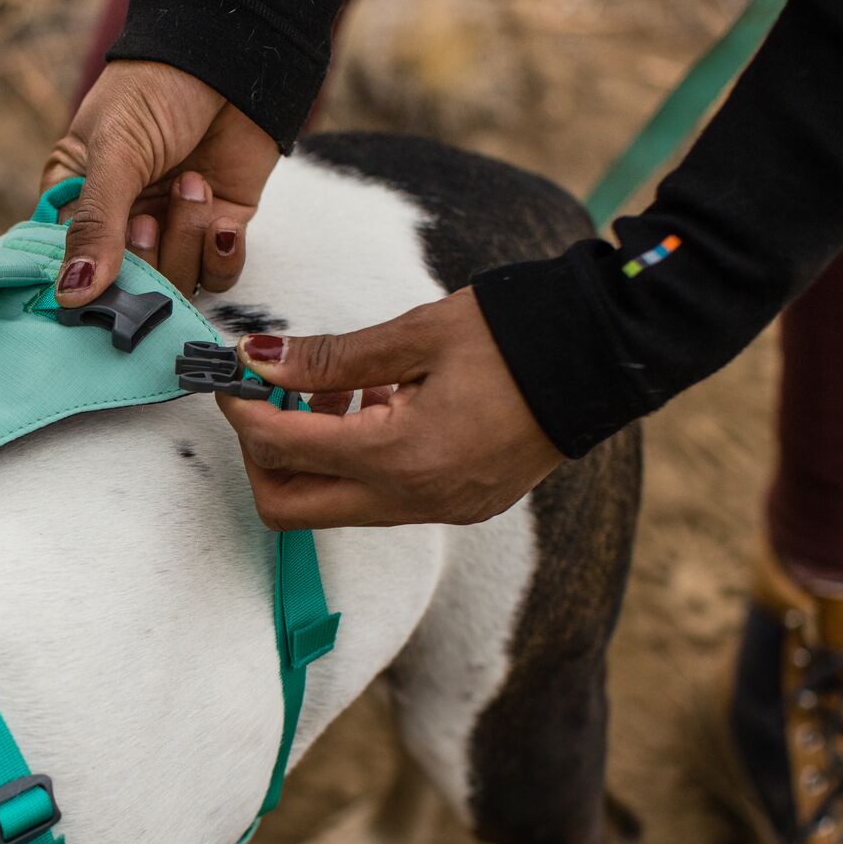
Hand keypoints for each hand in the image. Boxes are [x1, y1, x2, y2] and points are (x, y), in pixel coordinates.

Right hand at [42, 60, 278, 305]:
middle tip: (147, 218)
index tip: (97, 282)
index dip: (85, 282)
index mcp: (78, 202)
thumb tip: (70, 295)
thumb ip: (95, 224)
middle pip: (127, 288)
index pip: (70, 268)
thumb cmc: (155, 89)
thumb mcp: (114, 151)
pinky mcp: (219, 228)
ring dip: (185, 241)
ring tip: (192, 186)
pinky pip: (218, 275)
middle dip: (144, 259)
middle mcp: (122, 224)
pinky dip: (221, 254)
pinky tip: (221, 218)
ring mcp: (172, 229)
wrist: (231, 58)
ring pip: (175, 283)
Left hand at [218, 289, 565, 528]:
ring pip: (333, 506)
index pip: (280, 450)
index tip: (232, 376)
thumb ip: (330, 357)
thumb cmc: (519, 334)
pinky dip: (356, 461)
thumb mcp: (415, 334)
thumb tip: (258, 361)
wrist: (610, 356)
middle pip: (290, 508)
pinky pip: (378, 499)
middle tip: (272, 396)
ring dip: (312, 455)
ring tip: (336, 389)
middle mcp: (414, 499)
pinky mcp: (457, 505)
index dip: (242, 411)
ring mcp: (438, 509)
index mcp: (400, 456)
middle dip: (262, 455)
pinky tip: (377, 405)